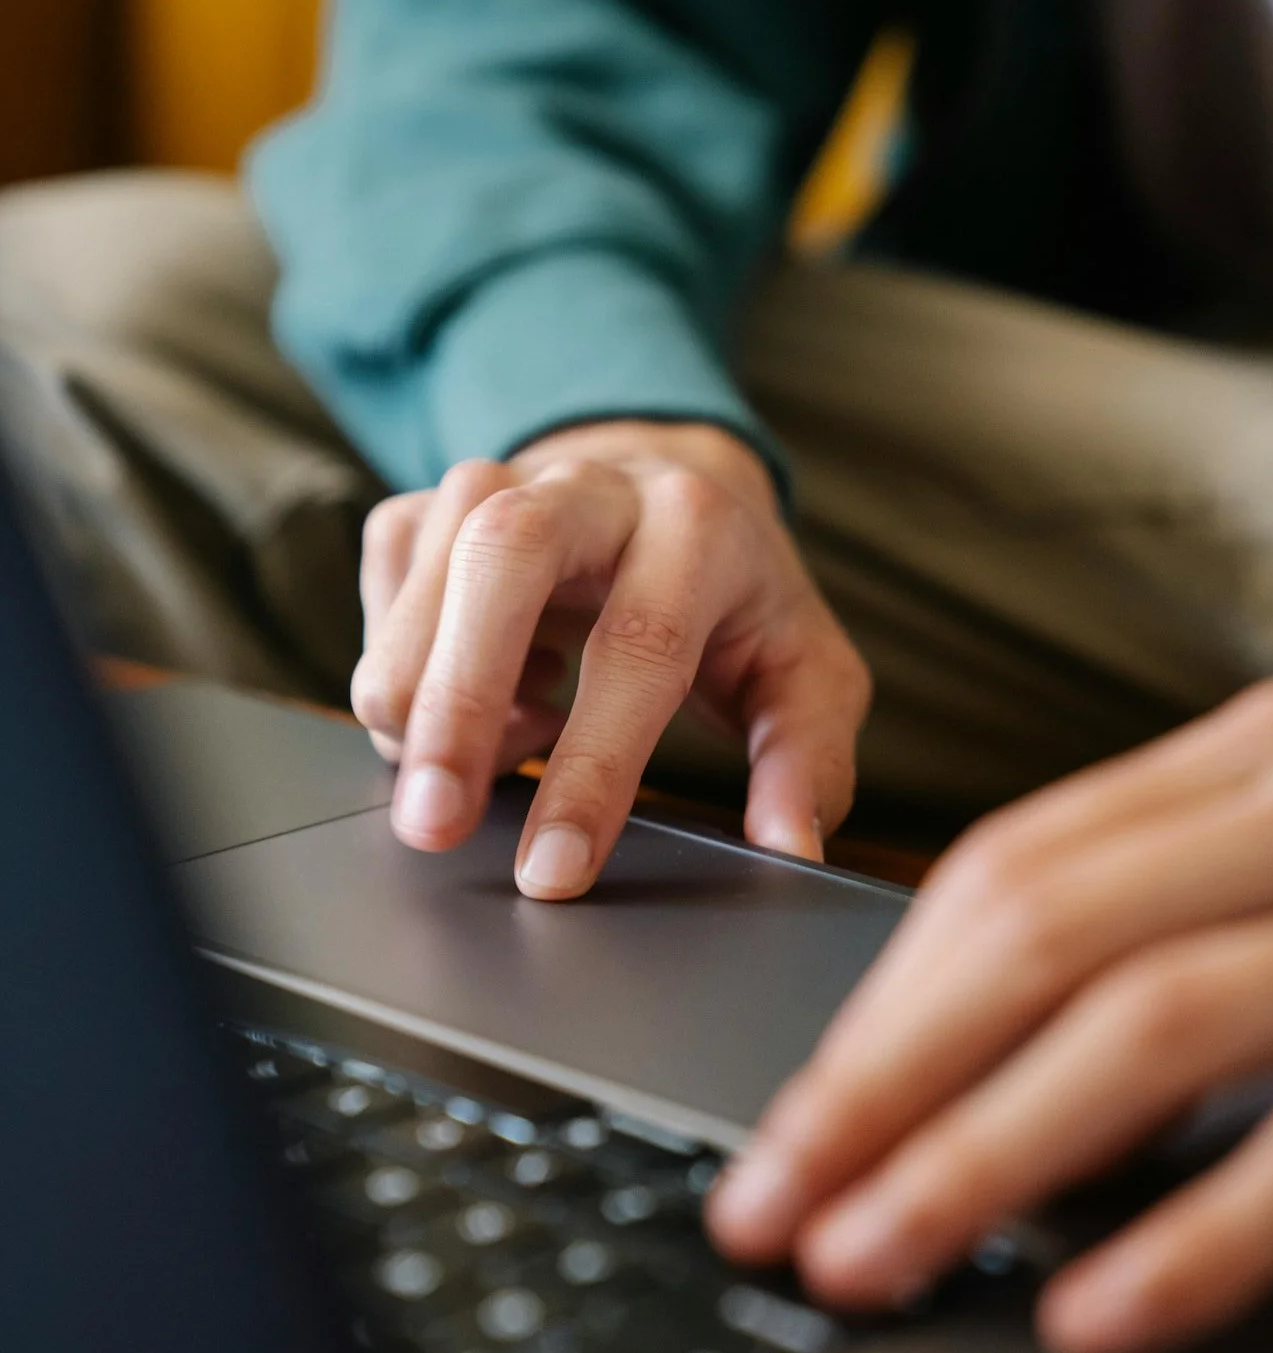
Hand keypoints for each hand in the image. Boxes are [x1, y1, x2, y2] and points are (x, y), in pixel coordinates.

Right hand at [351, 419, 869, 898]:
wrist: (676, 484)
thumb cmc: (739, 601)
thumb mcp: (806, 677)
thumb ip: (805, 764)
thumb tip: (788, 851)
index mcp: (698, 529)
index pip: (638, 648)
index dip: (592, 769)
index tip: (553, 872)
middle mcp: (595, 487)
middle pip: (503, 559)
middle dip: (457, 701)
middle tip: (431, 824)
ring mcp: (503, 480)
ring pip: (428, 565)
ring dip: (424, 692)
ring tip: (487, 766)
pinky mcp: (434, 503)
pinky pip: (386, 579)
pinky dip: (405, 662)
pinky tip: (478, 700)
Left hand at [708, 682, 1272, 1352]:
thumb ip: (1157, 931)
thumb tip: (985, 1078)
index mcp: (1245, 768)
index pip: (1013, 871)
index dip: (880, 1007)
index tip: (785, 1119)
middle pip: (1032, 933)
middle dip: (872, 1082)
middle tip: (759, 1207)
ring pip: (1138, 1021)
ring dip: (974, 1156)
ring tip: (857, 1261)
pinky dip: (1189, 1244)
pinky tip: (1085, 1320)